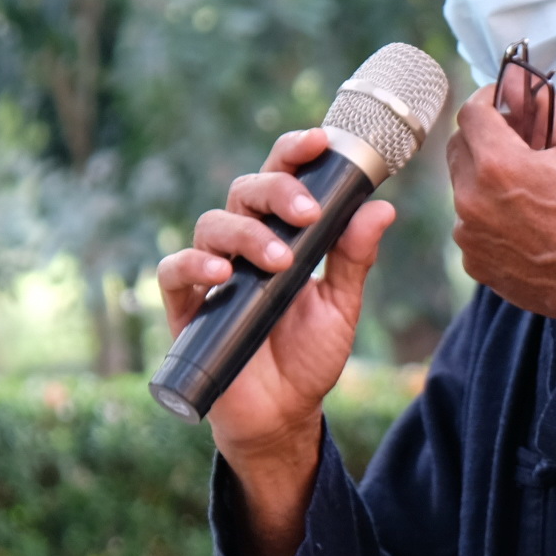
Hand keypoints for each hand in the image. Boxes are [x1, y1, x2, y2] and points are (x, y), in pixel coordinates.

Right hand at [155, 128, 397, 555]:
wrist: (282, 416)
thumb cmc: (309, 357)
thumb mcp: (341, 307)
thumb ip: (354, 258)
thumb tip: (381, 207)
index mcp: (281, 233)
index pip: (282, 177)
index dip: (296, 151)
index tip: (322, 140)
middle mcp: (243, 244)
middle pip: (246, 190)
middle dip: (278, 191)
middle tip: (308, 214)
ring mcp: (212, 273)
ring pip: (213, 224)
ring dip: (246, 233)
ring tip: (279, 261)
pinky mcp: (187, 307)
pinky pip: (175, 271)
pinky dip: (194, 264)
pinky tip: (222, 274)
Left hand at [446, 79, 555, 344]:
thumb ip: (548, 109)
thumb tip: (523, 83)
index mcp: (498, 164)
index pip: (470, 112)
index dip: (486, 100)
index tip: (501, 102)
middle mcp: (471, 197)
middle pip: (458, 146)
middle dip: (483, 137)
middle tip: (516, 143)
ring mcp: (467, 232)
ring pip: (462, 185)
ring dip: (485, 177)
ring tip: (525, 190)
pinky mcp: (471, 259)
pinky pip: (469, 222)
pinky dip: (488, 214)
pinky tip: (522, 222)